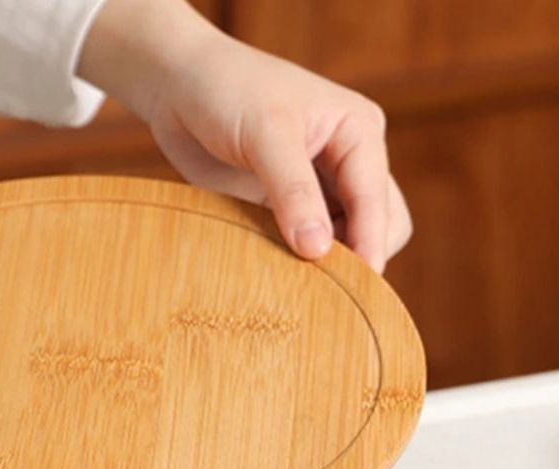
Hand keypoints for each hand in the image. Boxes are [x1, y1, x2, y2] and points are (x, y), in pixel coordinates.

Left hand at [79, 0, 411, 269]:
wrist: (178, 89)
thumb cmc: (226, 91)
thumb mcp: (264, 133)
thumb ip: (292, 191)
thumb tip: (319, 250)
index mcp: (359, 132)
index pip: (377, 200)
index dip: (369, 244)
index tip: (356, 287)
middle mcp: (349, 161)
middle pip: (379, 226)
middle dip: (359, 256)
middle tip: (324, 288)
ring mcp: (321, 187)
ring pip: (350, 241)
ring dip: (332, 265)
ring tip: (301, 284)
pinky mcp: (290, 208)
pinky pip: (311, 246)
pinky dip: (303, 264)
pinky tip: (281, 275)